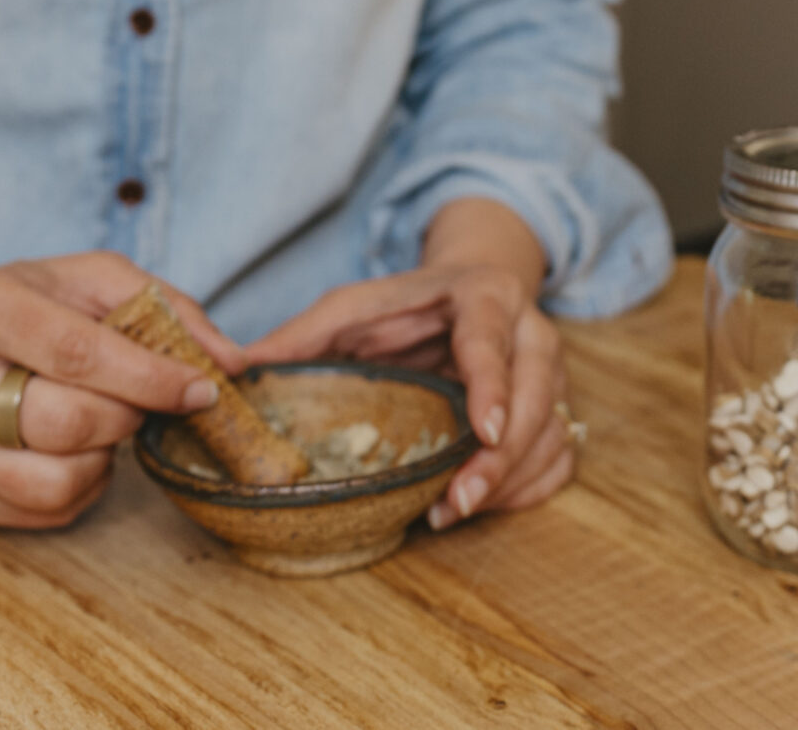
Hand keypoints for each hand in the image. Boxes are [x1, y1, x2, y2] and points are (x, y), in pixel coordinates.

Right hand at [0, 251, 243, 528]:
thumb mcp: (87, 278)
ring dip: (104, 462)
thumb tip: (230, 361)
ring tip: (105, 427)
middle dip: (128, 417)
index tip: (201, 389)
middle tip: (143, 402)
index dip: (148, 377)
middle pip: (65, 423)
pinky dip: (80, 489)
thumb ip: (164, 306)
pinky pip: (38, 513)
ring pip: (51, 482)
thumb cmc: (23, 302)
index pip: (75, 353)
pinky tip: (77, 453)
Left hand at [247, 198, 570, 528]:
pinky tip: (484, 505)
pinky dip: (527, 490)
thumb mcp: (350, 306)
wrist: (470, 287)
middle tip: (459, 501)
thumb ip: (300, 336)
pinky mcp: (557, 408)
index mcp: (484, 297)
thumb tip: (237, 368)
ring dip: (509, 482)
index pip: (492, 342)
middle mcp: (531, 333)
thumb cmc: (406, 303)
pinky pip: (560, 458)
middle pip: (536, 400)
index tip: (484, 431)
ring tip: (453, 510)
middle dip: (501, 458)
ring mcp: (553, 374)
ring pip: (552, 435)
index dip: (493, 388)